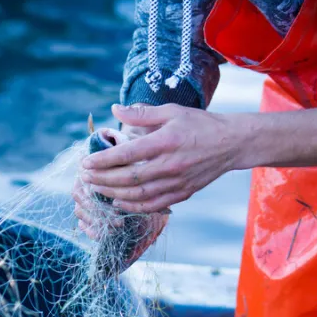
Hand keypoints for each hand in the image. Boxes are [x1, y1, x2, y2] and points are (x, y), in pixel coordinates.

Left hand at [80, 103, 236, 212]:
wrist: (232, 143)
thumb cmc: (200, 124)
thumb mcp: (171, 112)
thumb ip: (141, 114)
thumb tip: (114, 110)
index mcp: (165, 141)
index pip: (126, 154)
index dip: (103, 160)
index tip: (86, 162)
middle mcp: (170, 164)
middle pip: (128, 178)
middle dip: (102, 179)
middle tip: (85, 178)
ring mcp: (177, 182)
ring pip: (138, 194)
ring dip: (114, 194)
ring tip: (97, 190)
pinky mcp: (183, 193)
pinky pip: (153, 204)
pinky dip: (133, 206)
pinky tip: (119, 202)